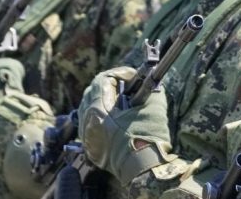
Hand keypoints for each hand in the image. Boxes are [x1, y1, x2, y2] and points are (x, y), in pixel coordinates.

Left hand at [78, 67, 176, 182]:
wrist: (144, 167)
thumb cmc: (148, 136)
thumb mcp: (153, 105)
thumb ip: (148, 88)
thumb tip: (146, 81)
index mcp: (98, 109)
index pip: (102, 80)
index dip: (119, 74)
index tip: (132, 76)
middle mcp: (87, 121)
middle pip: (92, 93)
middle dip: (108, 85)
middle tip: (126, 86)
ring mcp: (87, 136)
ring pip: (87, 109)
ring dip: (102, 101)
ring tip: (119, 101)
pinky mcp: (91, 148)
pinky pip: (89, 125)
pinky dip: (99, 117)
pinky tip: (113, 118)